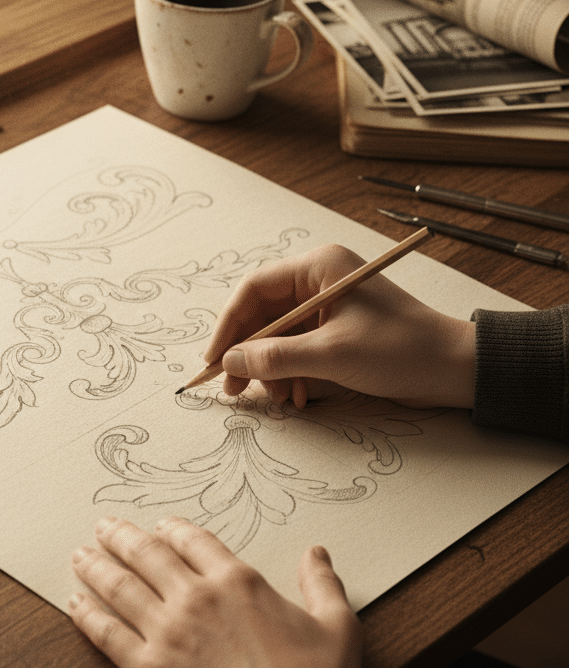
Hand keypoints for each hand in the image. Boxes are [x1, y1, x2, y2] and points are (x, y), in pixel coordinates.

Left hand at [69, 516, 361, 667]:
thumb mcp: (337, 623)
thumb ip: (322, 582)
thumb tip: (317, 552)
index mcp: (236, 581)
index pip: (192, 541)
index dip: (171, 530)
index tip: (158, 527)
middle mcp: (195, 598)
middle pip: (146, 555)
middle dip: (120, 537)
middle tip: (103, 527)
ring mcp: (168, 633)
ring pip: (120, 588)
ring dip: (96, 567)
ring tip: (80, 556)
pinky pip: (108, 635)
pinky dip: (88, 616)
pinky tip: (74, 603)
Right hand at [203, 243, 475, 408]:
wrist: (454, 369)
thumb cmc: (400, 350)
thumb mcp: (330, 355)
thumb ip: (274, 358)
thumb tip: (229, 363)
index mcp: (318, 268)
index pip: (253, 290)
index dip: (228, 327)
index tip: (214, 360)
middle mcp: (318, 282)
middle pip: (262, 316)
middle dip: (249, 355)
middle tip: (233, 388)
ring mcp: (327, 307)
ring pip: (277, 338)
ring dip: (272, 371)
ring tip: (279, 398)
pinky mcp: (335, 331)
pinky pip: (296, 350)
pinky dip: (291, 375)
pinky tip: (298, 397)